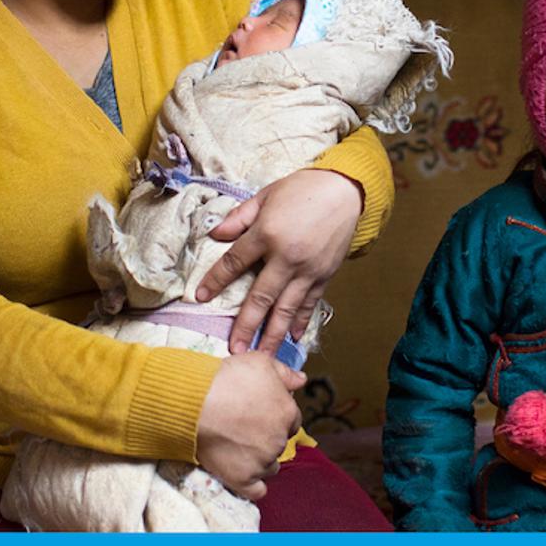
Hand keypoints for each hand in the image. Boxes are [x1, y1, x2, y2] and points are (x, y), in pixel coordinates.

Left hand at [194, 169, 361, 352]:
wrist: (345, 190)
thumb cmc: (302, 189)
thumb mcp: (265, 195)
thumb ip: (239, 217)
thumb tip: (215, 235)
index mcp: (267, 234)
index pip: (234, 262)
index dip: (216, 280)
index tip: (200, 297)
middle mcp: (287, 257)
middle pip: (261, 297)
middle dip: (246, 325)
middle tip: (234, 350)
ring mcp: (308, 270)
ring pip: (286, 309)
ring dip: (273, 334)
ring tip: (261, 355)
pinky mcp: (325, 275)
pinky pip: (310, 303)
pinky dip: (301, 321)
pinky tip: (293, 337)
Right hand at [196, 352, 306, 499]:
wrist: (194, 402)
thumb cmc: (226, 378)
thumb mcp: (260, 362)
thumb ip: (284, 372)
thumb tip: (302, 380)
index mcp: (287, 413)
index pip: (291, 421)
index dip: (275, 416)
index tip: (259, 414)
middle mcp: (279, 440)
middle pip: (280, 443)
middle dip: (267, 437)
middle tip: (245, 428)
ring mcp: (262, 462)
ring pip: (270, 467)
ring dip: (261, 460)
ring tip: (240, 449)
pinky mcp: (243, 478)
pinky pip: (257, 491)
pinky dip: (253, 486)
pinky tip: (245, 476)